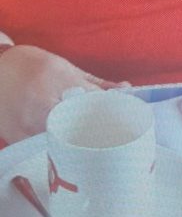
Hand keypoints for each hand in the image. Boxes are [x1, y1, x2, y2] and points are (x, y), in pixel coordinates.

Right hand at [0, 45, 126, 143]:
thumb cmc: (31, 66)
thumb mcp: (65, 67)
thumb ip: (96, 82)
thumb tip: (127, 90)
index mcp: (61, 80)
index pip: (97, 103)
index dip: (112, 113)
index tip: (122, 120)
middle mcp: (45, 104)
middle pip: (83, 126)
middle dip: (98, 132)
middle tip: (109, 136)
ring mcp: (29, 125)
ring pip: (64, 142)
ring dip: (79, 143)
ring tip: (90, 141)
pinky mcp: (18, 140)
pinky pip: (44, 150)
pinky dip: (58, 149)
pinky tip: (66, 146)